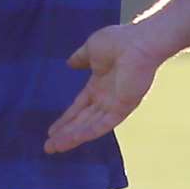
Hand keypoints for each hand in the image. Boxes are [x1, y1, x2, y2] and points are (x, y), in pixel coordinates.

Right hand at [44, 24, 165, 153]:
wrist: (141, 42)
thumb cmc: (120, 41)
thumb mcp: (92, 48)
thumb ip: (80, 58)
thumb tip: (69, 63)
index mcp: (100, 85)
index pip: (80, 107)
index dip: (66, 119)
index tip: (51, 130)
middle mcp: (107, 98)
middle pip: (82, 121)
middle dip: (65, 134)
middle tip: (48, 147)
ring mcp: (115, 104)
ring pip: (89, 127)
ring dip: (71, 138)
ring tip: (53, 148)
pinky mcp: (123, 108)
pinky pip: (102, 125)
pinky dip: (86, 133)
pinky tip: (70, 141)